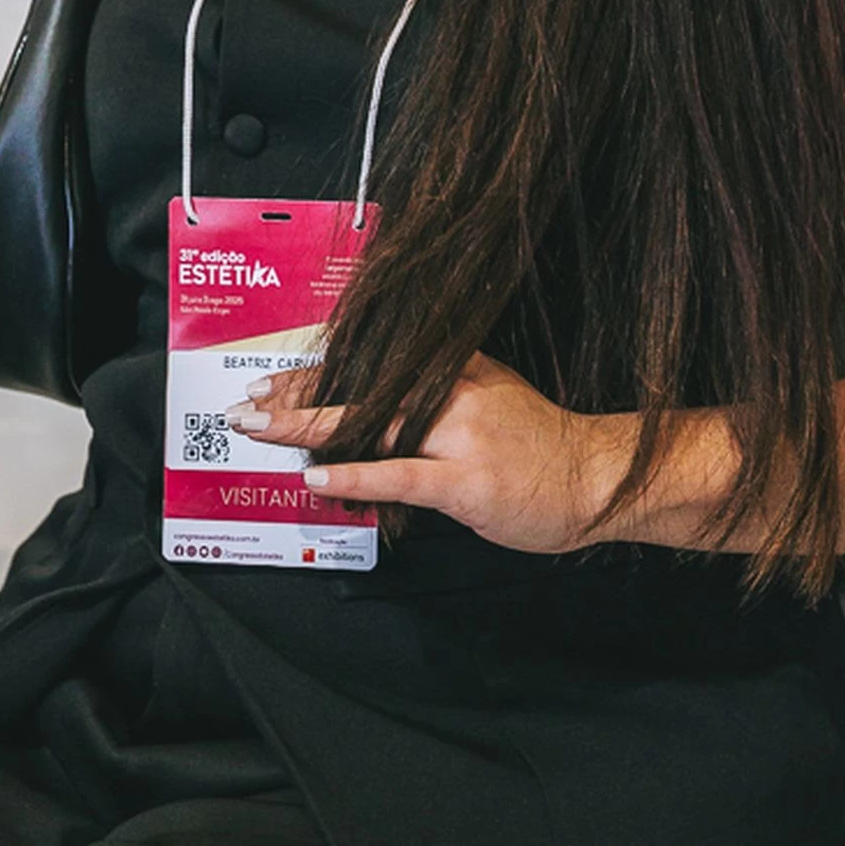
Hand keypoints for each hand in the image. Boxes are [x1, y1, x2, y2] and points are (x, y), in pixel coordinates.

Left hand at [226, 352, 631, 553]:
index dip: (315, 371)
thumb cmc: (540, 444)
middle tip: (247, 405)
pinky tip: (317, 477)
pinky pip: (401, 475)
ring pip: (371, 423)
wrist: (596, 476)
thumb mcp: (488, 394)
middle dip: (297, 396)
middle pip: (361, 387)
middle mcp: (451, 393)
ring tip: (262, 429)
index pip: (371, 364)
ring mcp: (460, 437)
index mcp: (453, 369)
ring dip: (309, 426)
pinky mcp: (467, 482)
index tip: (271, 379)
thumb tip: (376, 401)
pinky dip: (356, 474)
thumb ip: (437, 393)